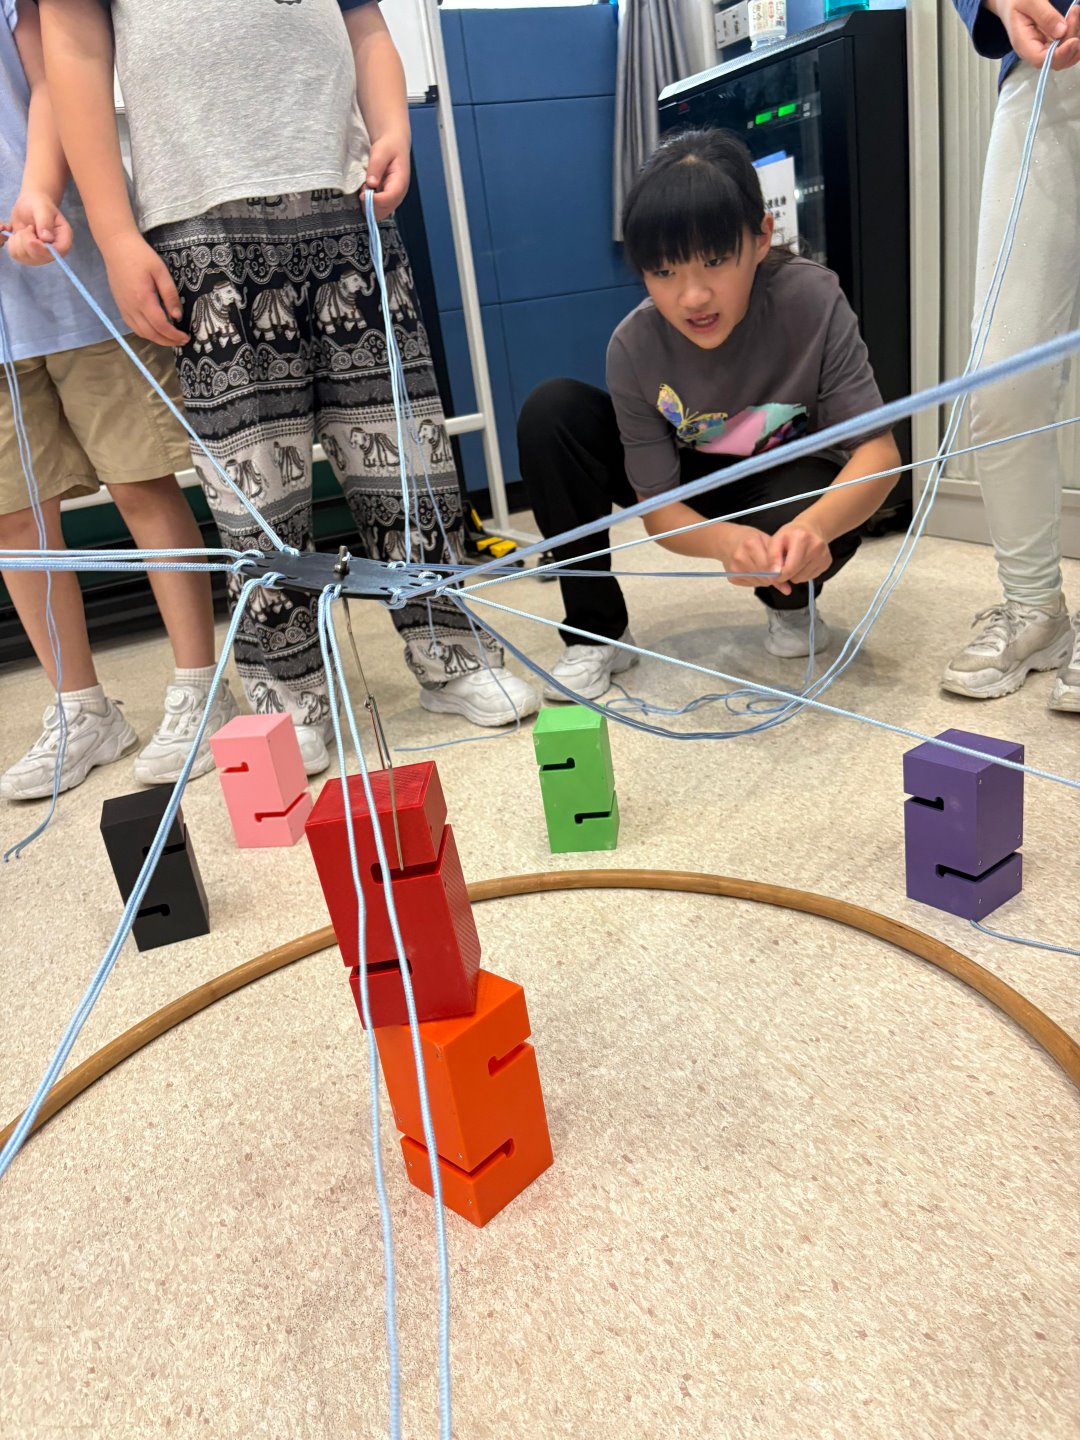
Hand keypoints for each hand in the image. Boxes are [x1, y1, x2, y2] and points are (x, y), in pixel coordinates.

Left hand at [4, 190, 73, 265]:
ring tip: (25, 230)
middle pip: (38, 257)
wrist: (30, 205)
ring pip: (24, 257)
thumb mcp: (43, 209)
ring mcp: (39, 255)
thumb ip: (45, 222)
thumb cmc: (40, 204)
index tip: (31, 239)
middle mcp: (52, 252)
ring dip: (18, 240)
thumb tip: (46, 238)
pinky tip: (17, 234)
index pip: (57, 253)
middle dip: (27, 241)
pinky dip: (11, 242)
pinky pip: (15, 254)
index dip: (43, 249)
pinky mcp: (27, 255)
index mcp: (63, 240)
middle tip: (29, 227)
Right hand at [100, 230, 188, 345]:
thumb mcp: (161, 271)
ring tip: (170, 338)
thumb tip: (177, 316)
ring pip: (140, 332)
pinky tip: (155, 330)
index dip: (174, 335)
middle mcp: (131, 308)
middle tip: (181, 341)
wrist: (116, 246)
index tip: (186, 338)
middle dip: (167, 341)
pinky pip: (132, 326)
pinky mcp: (120, 305)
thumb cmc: (141, 255)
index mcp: (143, 299)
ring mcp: (124, 308)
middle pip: (151, 334)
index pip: (161, 325)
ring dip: (156, 339)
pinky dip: (145, 333)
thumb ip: (170, 294)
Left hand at [364, 130, 410, 219]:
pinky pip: (378, 210)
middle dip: (370, 204)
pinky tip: (365, 194)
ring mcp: (393, 199)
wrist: (394, 145)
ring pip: (381, 213)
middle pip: (385, 210)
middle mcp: (399, 194)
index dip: (375, 200)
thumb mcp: (381, 151)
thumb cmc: (389, 146)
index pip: (389, 198)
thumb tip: (371, 184)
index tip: (362, 194)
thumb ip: (376, 167)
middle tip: (362, 189)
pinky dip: (369, 206)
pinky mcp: (387, 200)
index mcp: (400, 182)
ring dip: (369, 206)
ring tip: (364, 190)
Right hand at [716, 524, 778, 588]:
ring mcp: (734, 569)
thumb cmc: (750, 539)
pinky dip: (757, 580)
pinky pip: (751, 585)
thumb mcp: (767, 542)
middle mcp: (740, 557)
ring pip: (759, 582)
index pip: (769, 567)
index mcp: (751, 544)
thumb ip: (779, 562)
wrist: (728, 540)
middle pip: (764, 576)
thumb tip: (787, 589)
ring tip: (763, 568)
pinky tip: (755, 571)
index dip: (778, 571)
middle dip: (772, 576)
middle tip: (773, 568)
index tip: (782, 571)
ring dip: (765, 579)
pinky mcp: (731, 577)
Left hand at [768, 519, 832, 593]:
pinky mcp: (828, 562)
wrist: (810, 528)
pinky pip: (811, 577)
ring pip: (803, 579)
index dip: (780, 576)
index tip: (776, 574)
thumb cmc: (791, 534)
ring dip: (796, 574)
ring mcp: (824, 555)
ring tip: (795, 561)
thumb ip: (772, 557)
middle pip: (797, 576)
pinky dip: (804, 573)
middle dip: (787, 574)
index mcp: (801, 539)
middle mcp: (816, 547)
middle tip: (785, 564)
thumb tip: (775, 574)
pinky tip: (803, 562)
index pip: (789, 569)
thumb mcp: (776, 540)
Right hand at [988, 0, 1079, 67]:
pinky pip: (1066, 45)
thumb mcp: (1029, 2)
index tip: (1074, 41)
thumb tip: (1061, 31)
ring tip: (1074, 11)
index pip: (1042, 60)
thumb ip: (1045, 16)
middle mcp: (1034, 50)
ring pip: (1065, 54)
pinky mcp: (1050, 42)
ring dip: (1075, 35)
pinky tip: (1074, 18)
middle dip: (1071, 40)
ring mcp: (1043, 47)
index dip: (1059, 55)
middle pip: (1057, 60)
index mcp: (1023, 44)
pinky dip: (1074, 34)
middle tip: (1074, 12)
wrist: (1009, 1)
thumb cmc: (1015, 0)